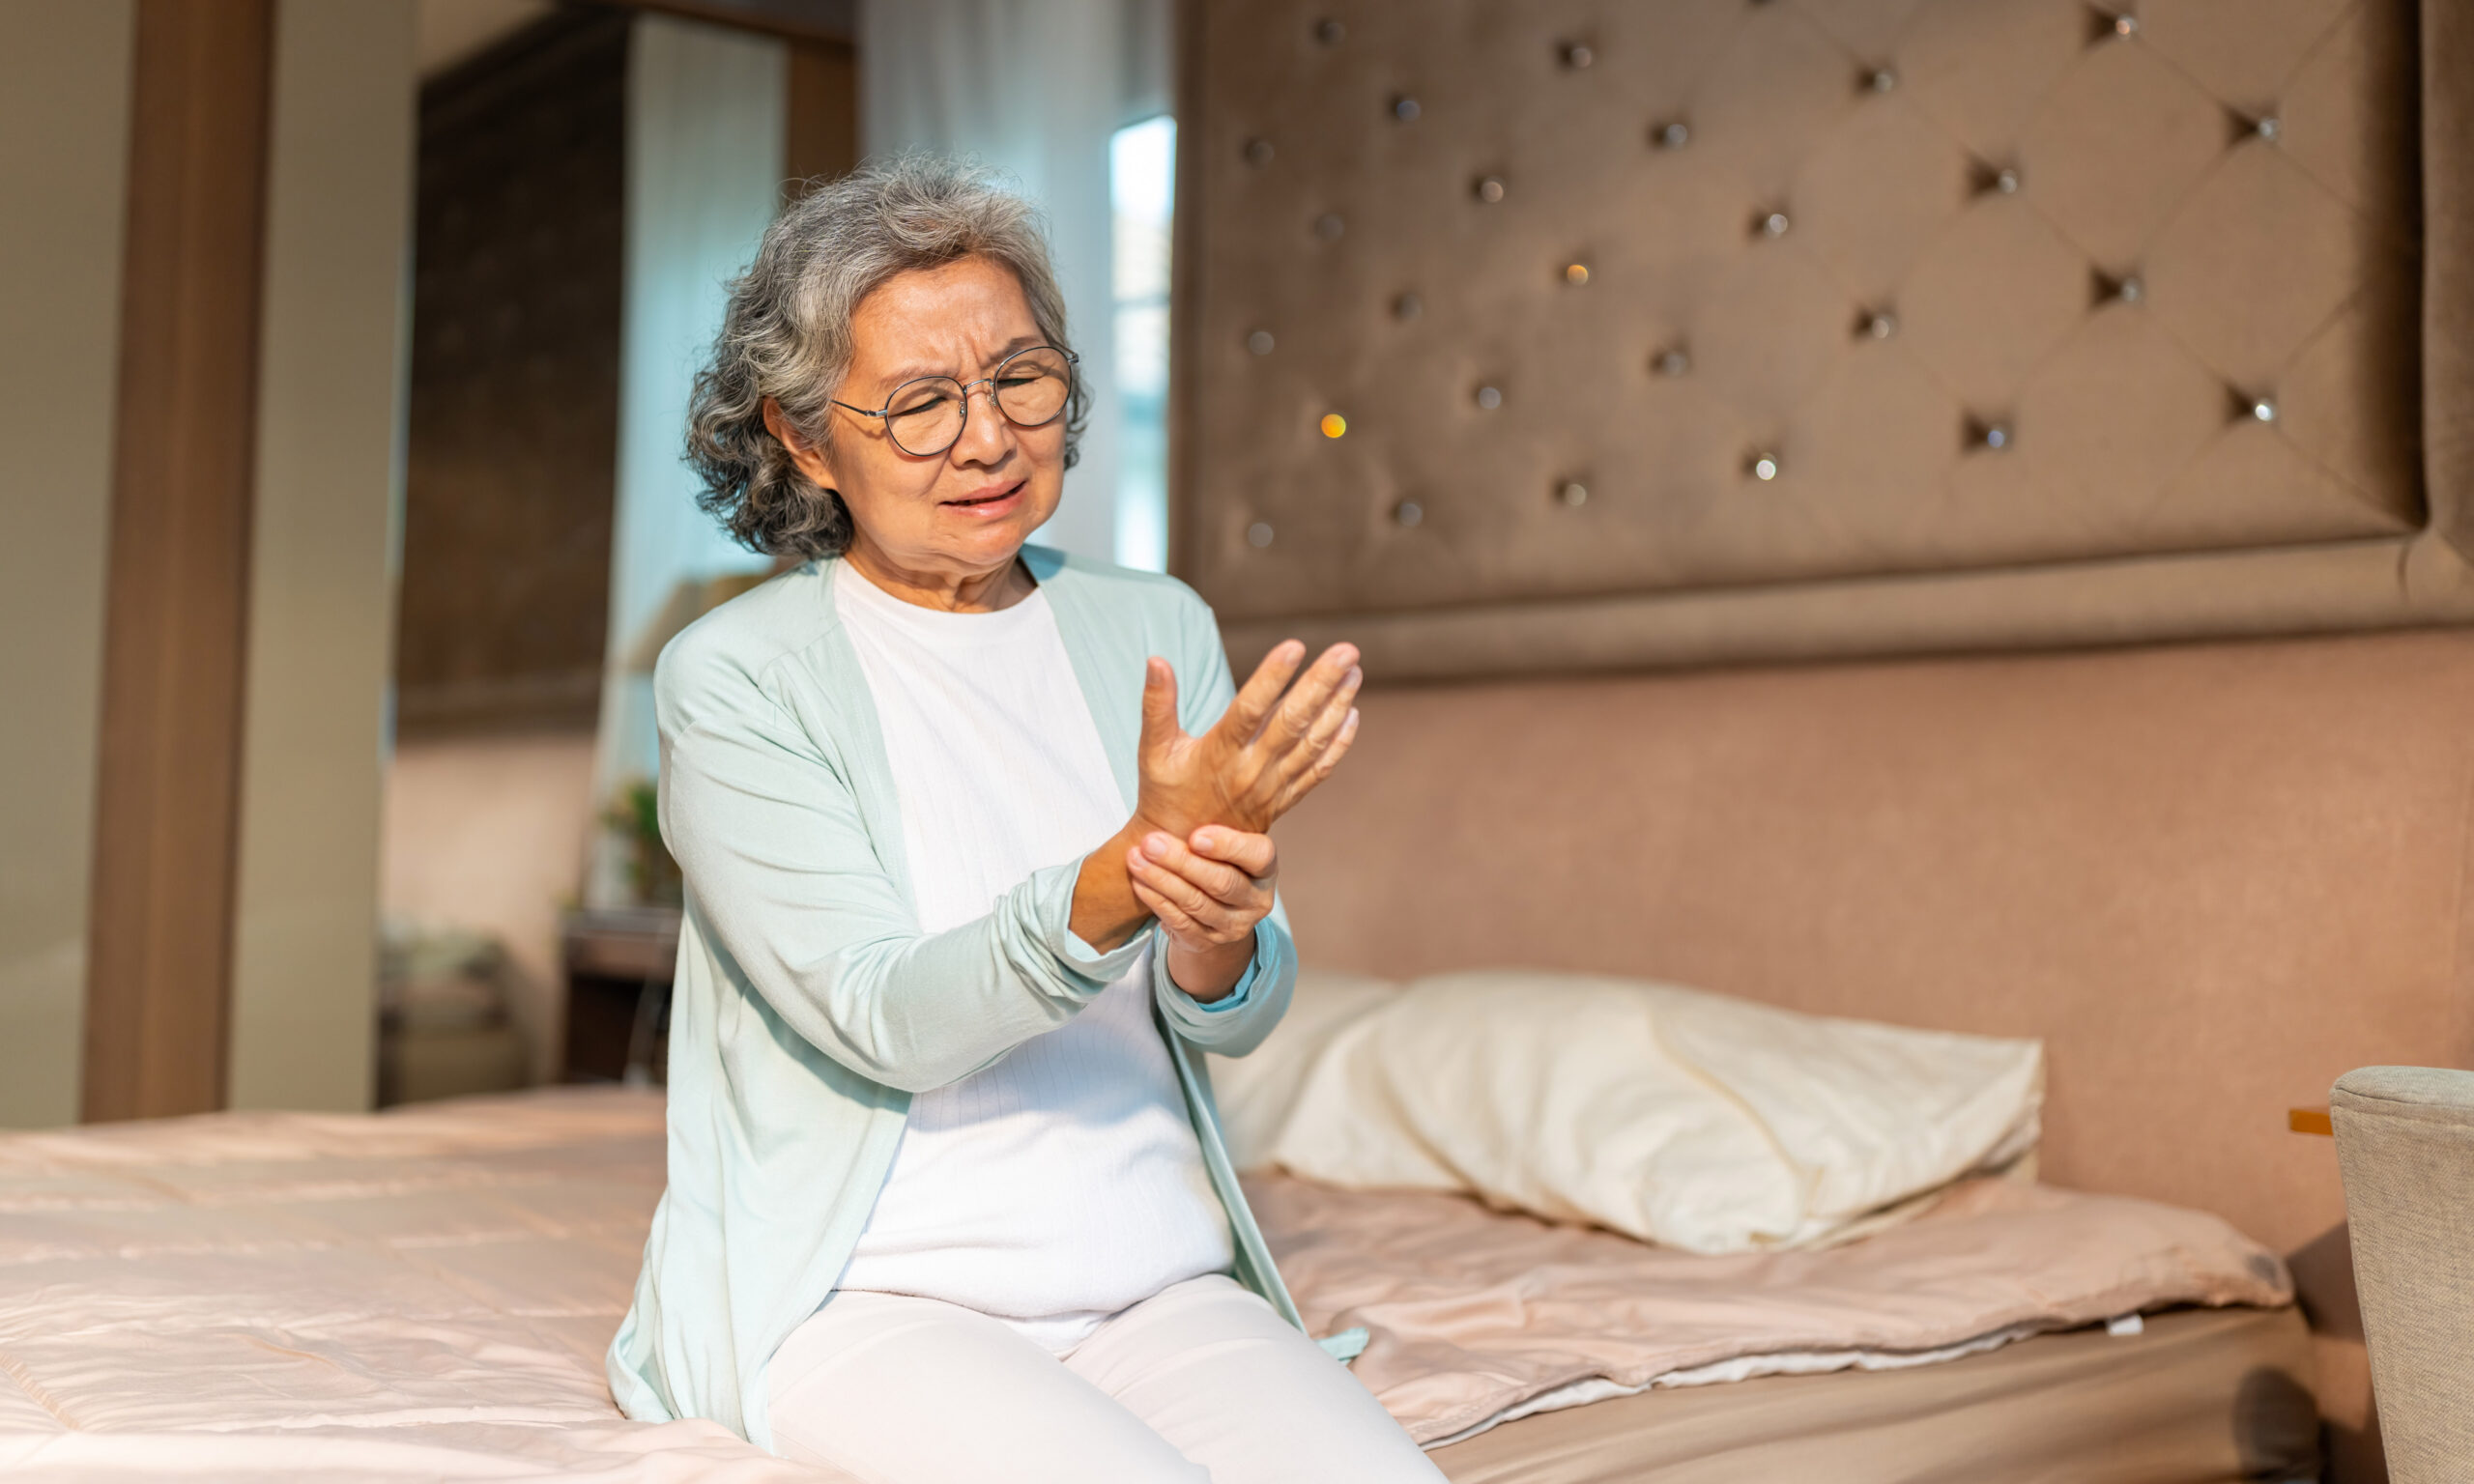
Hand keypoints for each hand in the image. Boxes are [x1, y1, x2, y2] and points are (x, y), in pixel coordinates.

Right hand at [1068, 639, 1359, 955]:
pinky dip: (1339, 744)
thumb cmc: (1165, 792)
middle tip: (1347, 651)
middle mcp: (1250, 772)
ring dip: (1337, 706)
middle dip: (1322, 684)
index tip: (1295, 646)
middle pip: (1292, 723)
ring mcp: (1272, 788)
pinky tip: (1352, 714)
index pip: (1248, 711)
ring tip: (1354, 672)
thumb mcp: (1153, 750)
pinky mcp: (1285, 799)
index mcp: (1217, 755)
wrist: (1185, 853)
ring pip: (1313, 744)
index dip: (1272, 678)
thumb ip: (1156, 704)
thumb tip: (1156, 659)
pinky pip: (1319, 771)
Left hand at [1126, 826, 1277, 1000]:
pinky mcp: (1207, 941)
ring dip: (1162, 880)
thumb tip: (1176, 780)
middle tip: (1151, 842)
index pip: (1259, 856)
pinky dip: (1156, 900)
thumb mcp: (1224, 843)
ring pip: (1196, 903)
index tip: (1195, 836)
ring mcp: (1233, 926)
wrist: (1214, 911)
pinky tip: (1139, 882)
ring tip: (1136, 858)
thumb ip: (1211, 821)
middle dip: (1182, 862)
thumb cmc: (1215, 861)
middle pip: (1222, 882)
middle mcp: (1256, 900)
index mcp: (1265, 869)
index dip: (1229, 846)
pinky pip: (1179, 921)